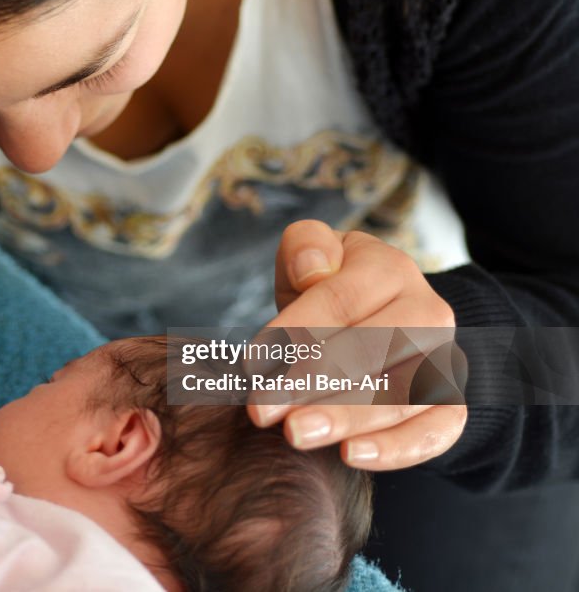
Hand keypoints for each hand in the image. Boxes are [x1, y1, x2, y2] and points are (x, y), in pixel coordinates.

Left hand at [249, 220, 467, 469]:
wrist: (375, 323)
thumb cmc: (328, 292)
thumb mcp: (311, 256)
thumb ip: (305, 246)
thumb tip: (311, 270)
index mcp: (389, 268)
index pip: (340, 301)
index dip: (294, 333)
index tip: (252, 366)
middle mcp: (428, 311)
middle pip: (375, 349)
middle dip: (313, 381)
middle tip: (264, 411)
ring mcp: (445, 359)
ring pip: (402, 393)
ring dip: (346, 417)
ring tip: (296, 434)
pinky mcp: (451, 405)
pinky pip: (435, 431)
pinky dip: (397, 448)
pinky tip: (352, 455)